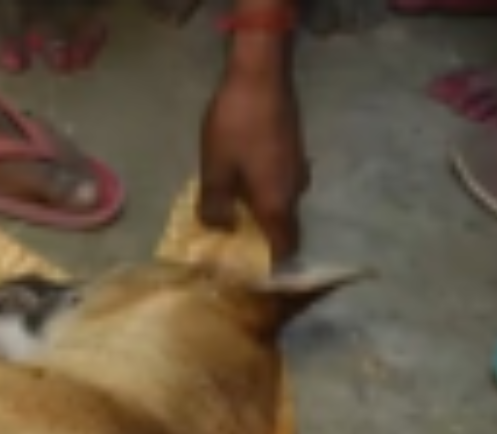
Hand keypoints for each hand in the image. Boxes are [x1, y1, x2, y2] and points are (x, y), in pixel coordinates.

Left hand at [197, 45, 309, 263]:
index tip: (253, 281)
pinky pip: (278, 187)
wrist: (260, 75)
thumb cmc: (235, 126)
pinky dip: (262, 197)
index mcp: (277, 203)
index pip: (283, 248)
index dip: (271, 269)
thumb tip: (219, 229)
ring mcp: (296, 170)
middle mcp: (294, 191)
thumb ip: (215, 207)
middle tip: (233, 256)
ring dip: (260, 219)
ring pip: (280, 206)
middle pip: (283, 229)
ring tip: (232, 226)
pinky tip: (240, 194)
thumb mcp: (214, 172)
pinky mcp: (292, 153)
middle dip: (262, 245)